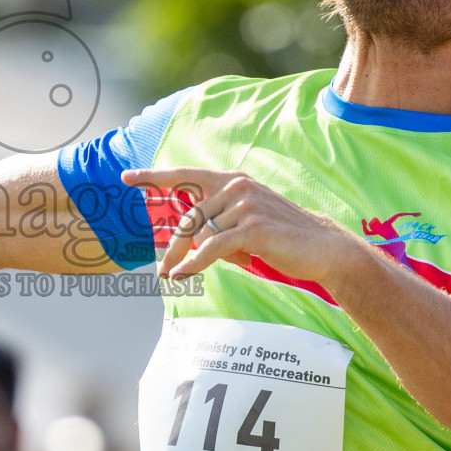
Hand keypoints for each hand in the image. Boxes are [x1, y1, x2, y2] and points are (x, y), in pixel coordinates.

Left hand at [120, 167, 365, 283]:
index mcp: (233, 181)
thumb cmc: (281, 239)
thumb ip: (217, 224)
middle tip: (163, 271)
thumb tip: (186, 244)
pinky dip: (196, 263)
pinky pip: (212, 247)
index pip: (186, 175)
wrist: (323, 249)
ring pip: (200, 234)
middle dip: (174, 247)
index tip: (127, 178)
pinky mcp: (252, 228)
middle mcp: (237, 186)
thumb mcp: (244, 225)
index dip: (154, 177)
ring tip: (191, 271)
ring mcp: (245, 205)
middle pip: (189, 218)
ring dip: (192, 258)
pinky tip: (184, 275)